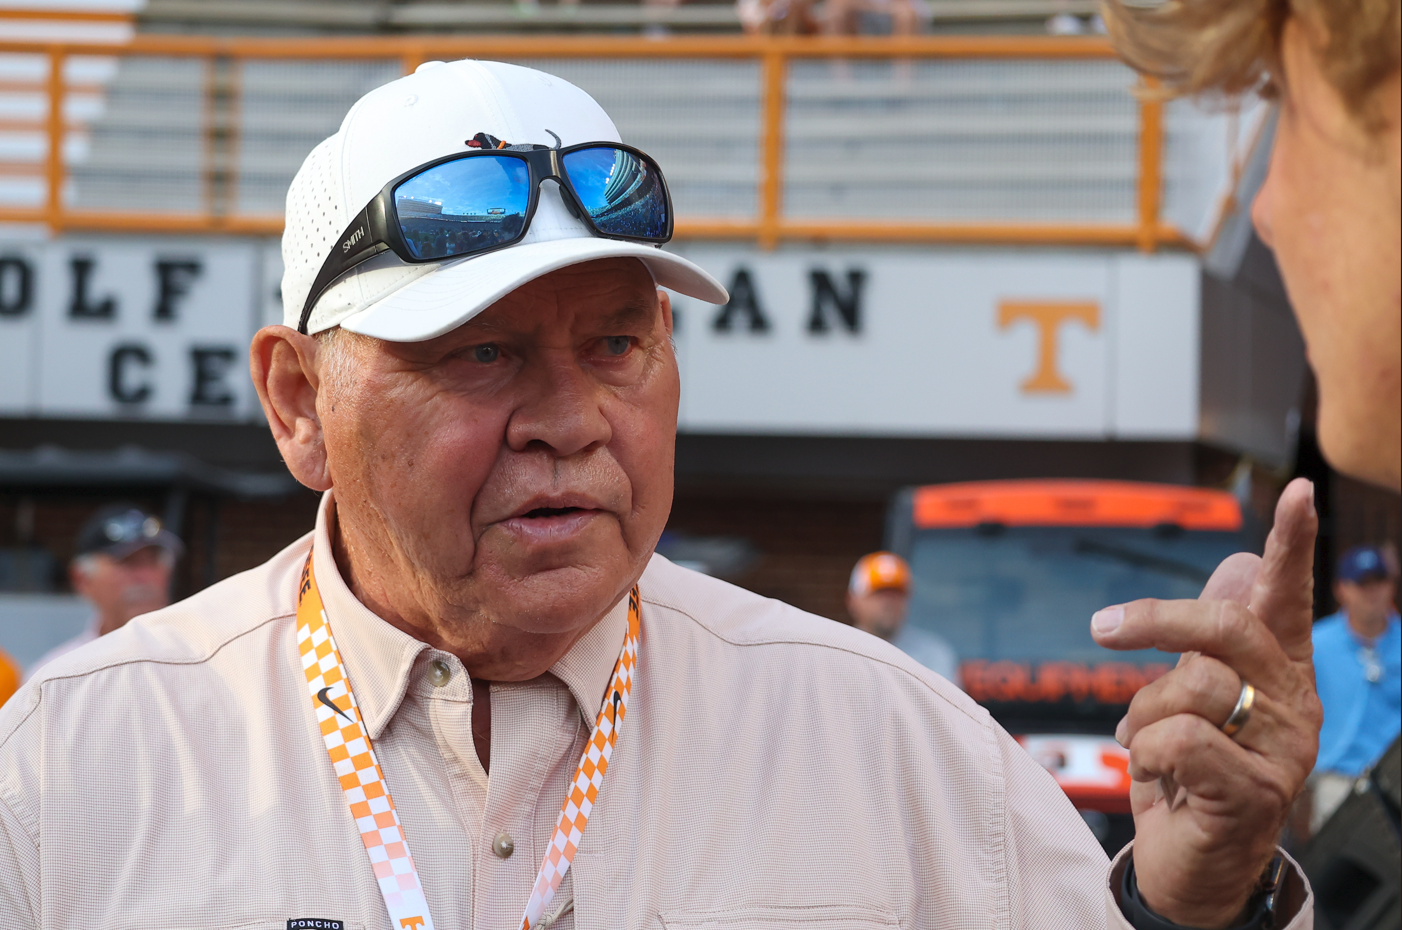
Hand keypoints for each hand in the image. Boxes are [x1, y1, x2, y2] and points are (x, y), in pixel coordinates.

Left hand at [1090, 478, 1321, 927]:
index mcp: (1280, 672)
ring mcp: (1282, 751)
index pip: (1287, 598)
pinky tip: (1157, 777)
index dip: (1292, 544)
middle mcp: (1294, 705)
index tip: (1298, 492)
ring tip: (1143, 742)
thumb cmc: (1190, 773)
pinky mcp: (1255, 792)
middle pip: (1228, 626)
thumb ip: (1211, 638)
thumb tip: (1235, 560)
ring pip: (1195, 685)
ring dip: (1143, 711)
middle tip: (1104, 628)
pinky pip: (1179, 740)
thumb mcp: (1194, 696)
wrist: (1193, 867)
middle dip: (1156, 620)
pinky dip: (1145, 754)